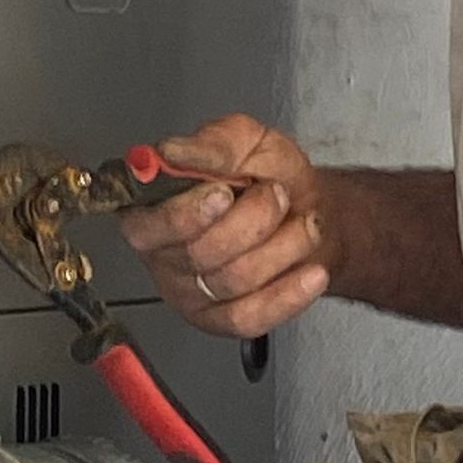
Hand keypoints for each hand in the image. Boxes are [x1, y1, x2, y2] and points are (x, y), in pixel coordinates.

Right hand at [119, 116, 331, 340]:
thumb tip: (169, 153)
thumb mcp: (244, 141)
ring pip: (232, 281)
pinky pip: (249, 317)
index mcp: (152, 209)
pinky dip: (287, 294)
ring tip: (303, 223)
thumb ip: (209, 145)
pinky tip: (311, 273)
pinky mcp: (222, 320)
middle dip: (252, 219)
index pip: (150, 226)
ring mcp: (190, 293)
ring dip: (282, 247)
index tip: (223, 192)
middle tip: (277, 194)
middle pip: (199, 254)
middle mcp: (163, 255)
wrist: (305, 209)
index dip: (186, 214)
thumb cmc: (266, 176)